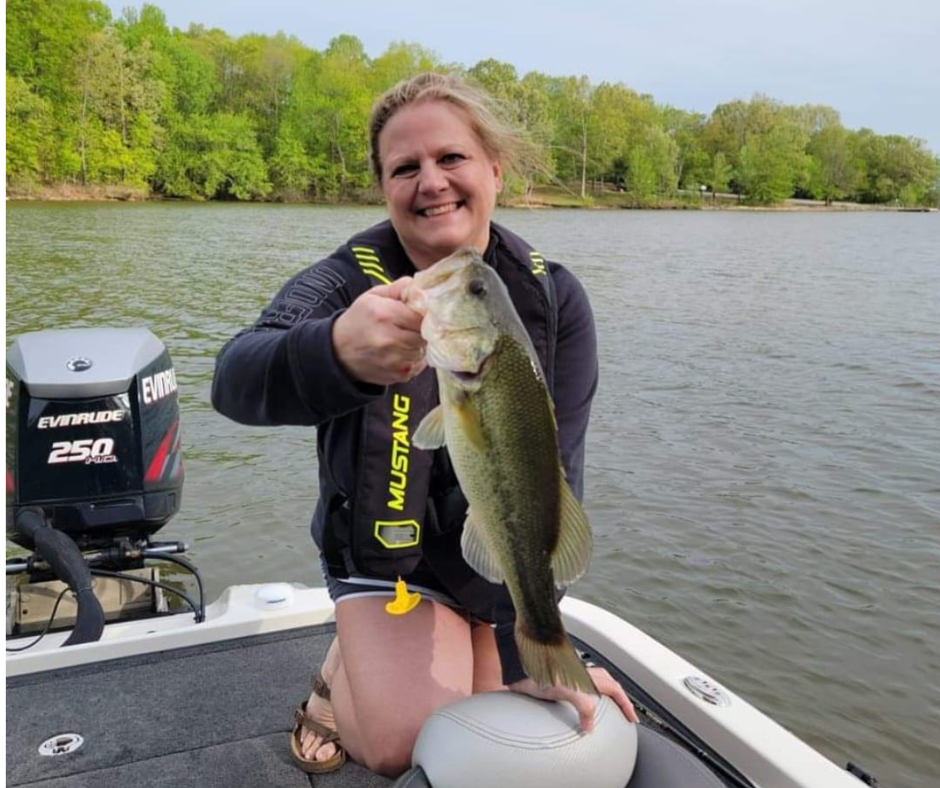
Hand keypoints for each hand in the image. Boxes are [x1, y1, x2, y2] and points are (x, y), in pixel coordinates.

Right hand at [332, 277, 428, 384]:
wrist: (337, 350)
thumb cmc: (358, 320)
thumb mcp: (373, 296)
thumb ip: (399, 288)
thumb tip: (421, 287)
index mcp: (384, 314)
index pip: (421, 316)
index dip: (424, 315)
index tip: (420, 314)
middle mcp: (389, 339)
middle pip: (424, 335)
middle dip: (421, 331)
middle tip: (411, 327)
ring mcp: (392, 360)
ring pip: (422, 351)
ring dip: (417, 346)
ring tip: (403, 339)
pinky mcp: (396, 375)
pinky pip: (417, 366)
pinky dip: (413, 360)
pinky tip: (400, 353)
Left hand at [508, 667, 638, 731]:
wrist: (515, 664)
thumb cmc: (537, 669)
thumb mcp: (566, 689)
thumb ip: (583, 707)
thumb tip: (590, 726)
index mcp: (586, 675)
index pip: (614, 688)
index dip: (626, 703)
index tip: (632, 718)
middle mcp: (580, 673)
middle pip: (607, 683)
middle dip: (619, 698)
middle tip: (625, 713)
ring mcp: (569, 676)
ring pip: (593, 685)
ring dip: (603, 696)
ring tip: (606, 709)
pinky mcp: (557, 680)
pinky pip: (579, 690)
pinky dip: (585, 699)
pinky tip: (578, 708)